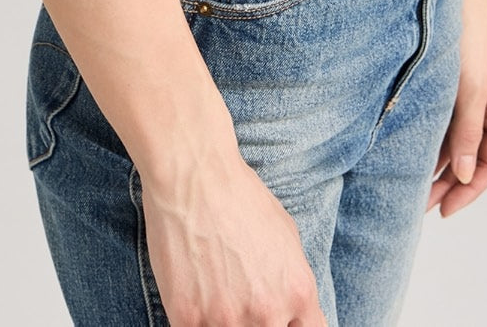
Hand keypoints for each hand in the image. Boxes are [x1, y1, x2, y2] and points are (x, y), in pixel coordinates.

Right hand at [141, 142, 327, 325]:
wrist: (194, 175)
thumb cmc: (240, 196)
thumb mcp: (287, 236)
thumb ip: (294, 282)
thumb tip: (292, 312)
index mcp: (298, 293)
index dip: (290, 326)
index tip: (276, 317)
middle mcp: (268, 313)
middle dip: (256, 320)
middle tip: (238, 292)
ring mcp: (227, 320)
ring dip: (222, 319)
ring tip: (213, 287)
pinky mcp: (188, 318)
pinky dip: (193, 317)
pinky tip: (191, 288)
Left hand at [425, 0, 486, 217]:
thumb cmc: (468, 28)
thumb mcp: (469, 83)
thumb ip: (468, 129)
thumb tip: (464, 173)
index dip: (471, 189)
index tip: (446, 209)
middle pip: (474, 156)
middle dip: (450, 183)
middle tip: (421, 206)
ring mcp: (470, 94)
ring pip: (457, 141)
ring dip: (438, 164)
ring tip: (413, 188)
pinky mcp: (449, 82)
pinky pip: (443, 121)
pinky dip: (430, 139)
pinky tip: (412, 152)